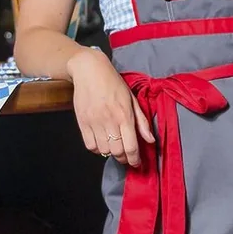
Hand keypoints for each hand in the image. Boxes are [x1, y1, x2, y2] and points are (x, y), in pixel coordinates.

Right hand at [71, 48, 153, 168]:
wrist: (89, 70)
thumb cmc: (113, 83)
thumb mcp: (132, 99)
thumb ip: (142, 121)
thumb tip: (150, 140)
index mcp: (125, 115)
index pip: (131, 146)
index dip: (135, 159)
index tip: (136, 163)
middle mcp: (109, 120)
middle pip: (117, 151)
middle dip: (123, 158)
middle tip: (126, 157)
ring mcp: (94, 122)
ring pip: (103, 150)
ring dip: (110, 153)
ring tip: (114, 148)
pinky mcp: (82, 122)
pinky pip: (89, 145)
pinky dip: (97, 149)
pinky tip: (102, 142)